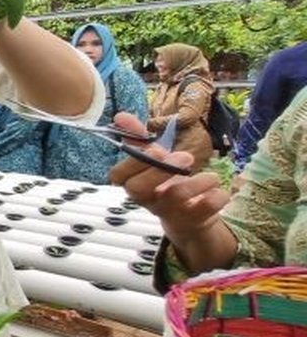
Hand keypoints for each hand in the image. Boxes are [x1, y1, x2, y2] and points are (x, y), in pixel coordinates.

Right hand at [108, 112, 230, 250]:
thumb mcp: (153, 161)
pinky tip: (217, 192)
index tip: (156, 149)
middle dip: (161, 169)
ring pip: (176, 195)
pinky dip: (217, 196)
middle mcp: (147, 199)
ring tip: (212, 176)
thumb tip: (120, 116)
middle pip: (138, 188)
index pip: (118, 176)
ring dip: (198, 180)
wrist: (189, 220)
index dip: (133, 162)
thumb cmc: (166, 184)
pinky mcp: (193, 220)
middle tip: (187, 157)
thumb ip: (137, 138)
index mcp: (134, 183)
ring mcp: (169, 211)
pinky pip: (207, 207)